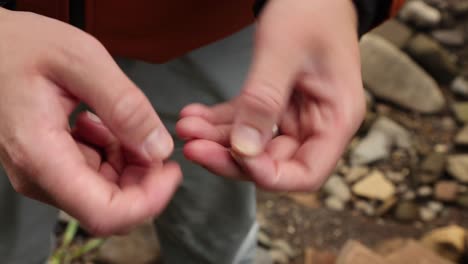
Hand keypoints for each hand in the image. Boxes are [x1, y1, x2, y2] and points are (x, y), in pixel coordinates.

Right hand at [0, 9, 180, 234]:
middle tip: (150, 134)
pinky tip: (102, 122)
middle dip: (144, 176)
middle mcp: (40, 175)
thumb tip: (158, 148)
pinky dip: (113, 151)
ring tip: (119, 119)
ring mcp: (44, 173)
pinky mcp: (50, 164)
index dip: (149, 200)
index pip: (105, 213)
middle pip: (111, 205)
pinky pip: (95, 173)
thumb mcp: (81, 61)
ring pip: (107, 190)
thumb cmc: (19, 46)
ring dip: (129, 160)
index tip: (170, 170)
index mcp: (42, 155)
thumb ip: (124, 106)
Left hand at [177, 0, 364, 190]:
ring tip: (187, 126)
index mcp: (336, 119)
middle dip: (230, 157)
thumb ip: (264, 101)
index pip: (306, 173)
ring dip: (217, 140)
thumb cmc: (311, 9)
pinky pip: (245, 122)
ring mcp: (295, 116)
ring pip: (253, 145)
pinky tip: (195, 115)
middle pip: (273, 162)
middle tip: (194, 147)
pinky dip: (219, 121)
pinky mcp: (275, 105)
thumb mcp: (284, 52)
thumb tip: (243, 148)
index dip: (269, 174)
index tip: (234, 156)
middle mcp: (317, 125)